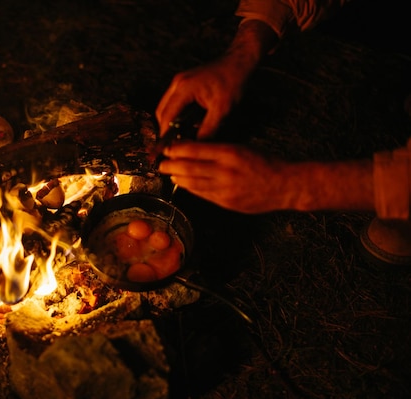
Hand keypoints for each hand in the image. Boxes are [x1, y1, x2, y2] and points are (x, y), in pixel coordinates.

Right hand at [155, 58, 246, 139]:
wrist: (238, 62)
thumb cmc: (232, 81)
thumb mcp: (222, 110)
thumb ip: (207, 130)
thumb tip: (197, 146)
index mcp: (184, 88)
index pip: (166, 116)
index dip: (165, 135)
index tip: (167, 148)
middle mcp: (177, 83)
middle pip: (161, 112)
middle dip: (166, 129)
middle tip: (174, 144)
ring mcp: (179, 81)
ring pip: (166, 107)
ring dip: (171, 122)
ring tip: (181, 135)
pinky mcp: (184, 82)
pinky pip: (174, 101)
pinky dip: (177, 114)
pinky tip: (188, 123)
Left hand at [158, 141, 293, 212]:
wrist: (286, 185)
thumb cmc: (264, 163)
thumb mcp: (241, 148)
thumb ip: (217, 150)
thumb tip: (190, 149)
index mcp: (230, 153)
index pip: (195, 149)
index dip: (177, 149)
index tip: (167, 147)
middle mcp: (226, 171)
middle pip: (189, 168)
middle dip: (170, 165)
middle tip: (160, 162)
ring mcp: (225, 189)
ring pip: (193, 183)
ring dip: (177, 178)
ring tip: (169, 173)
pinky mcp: (226, 203)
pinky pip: (202, 194)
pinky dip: (190, 188)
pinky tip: (183, 183)